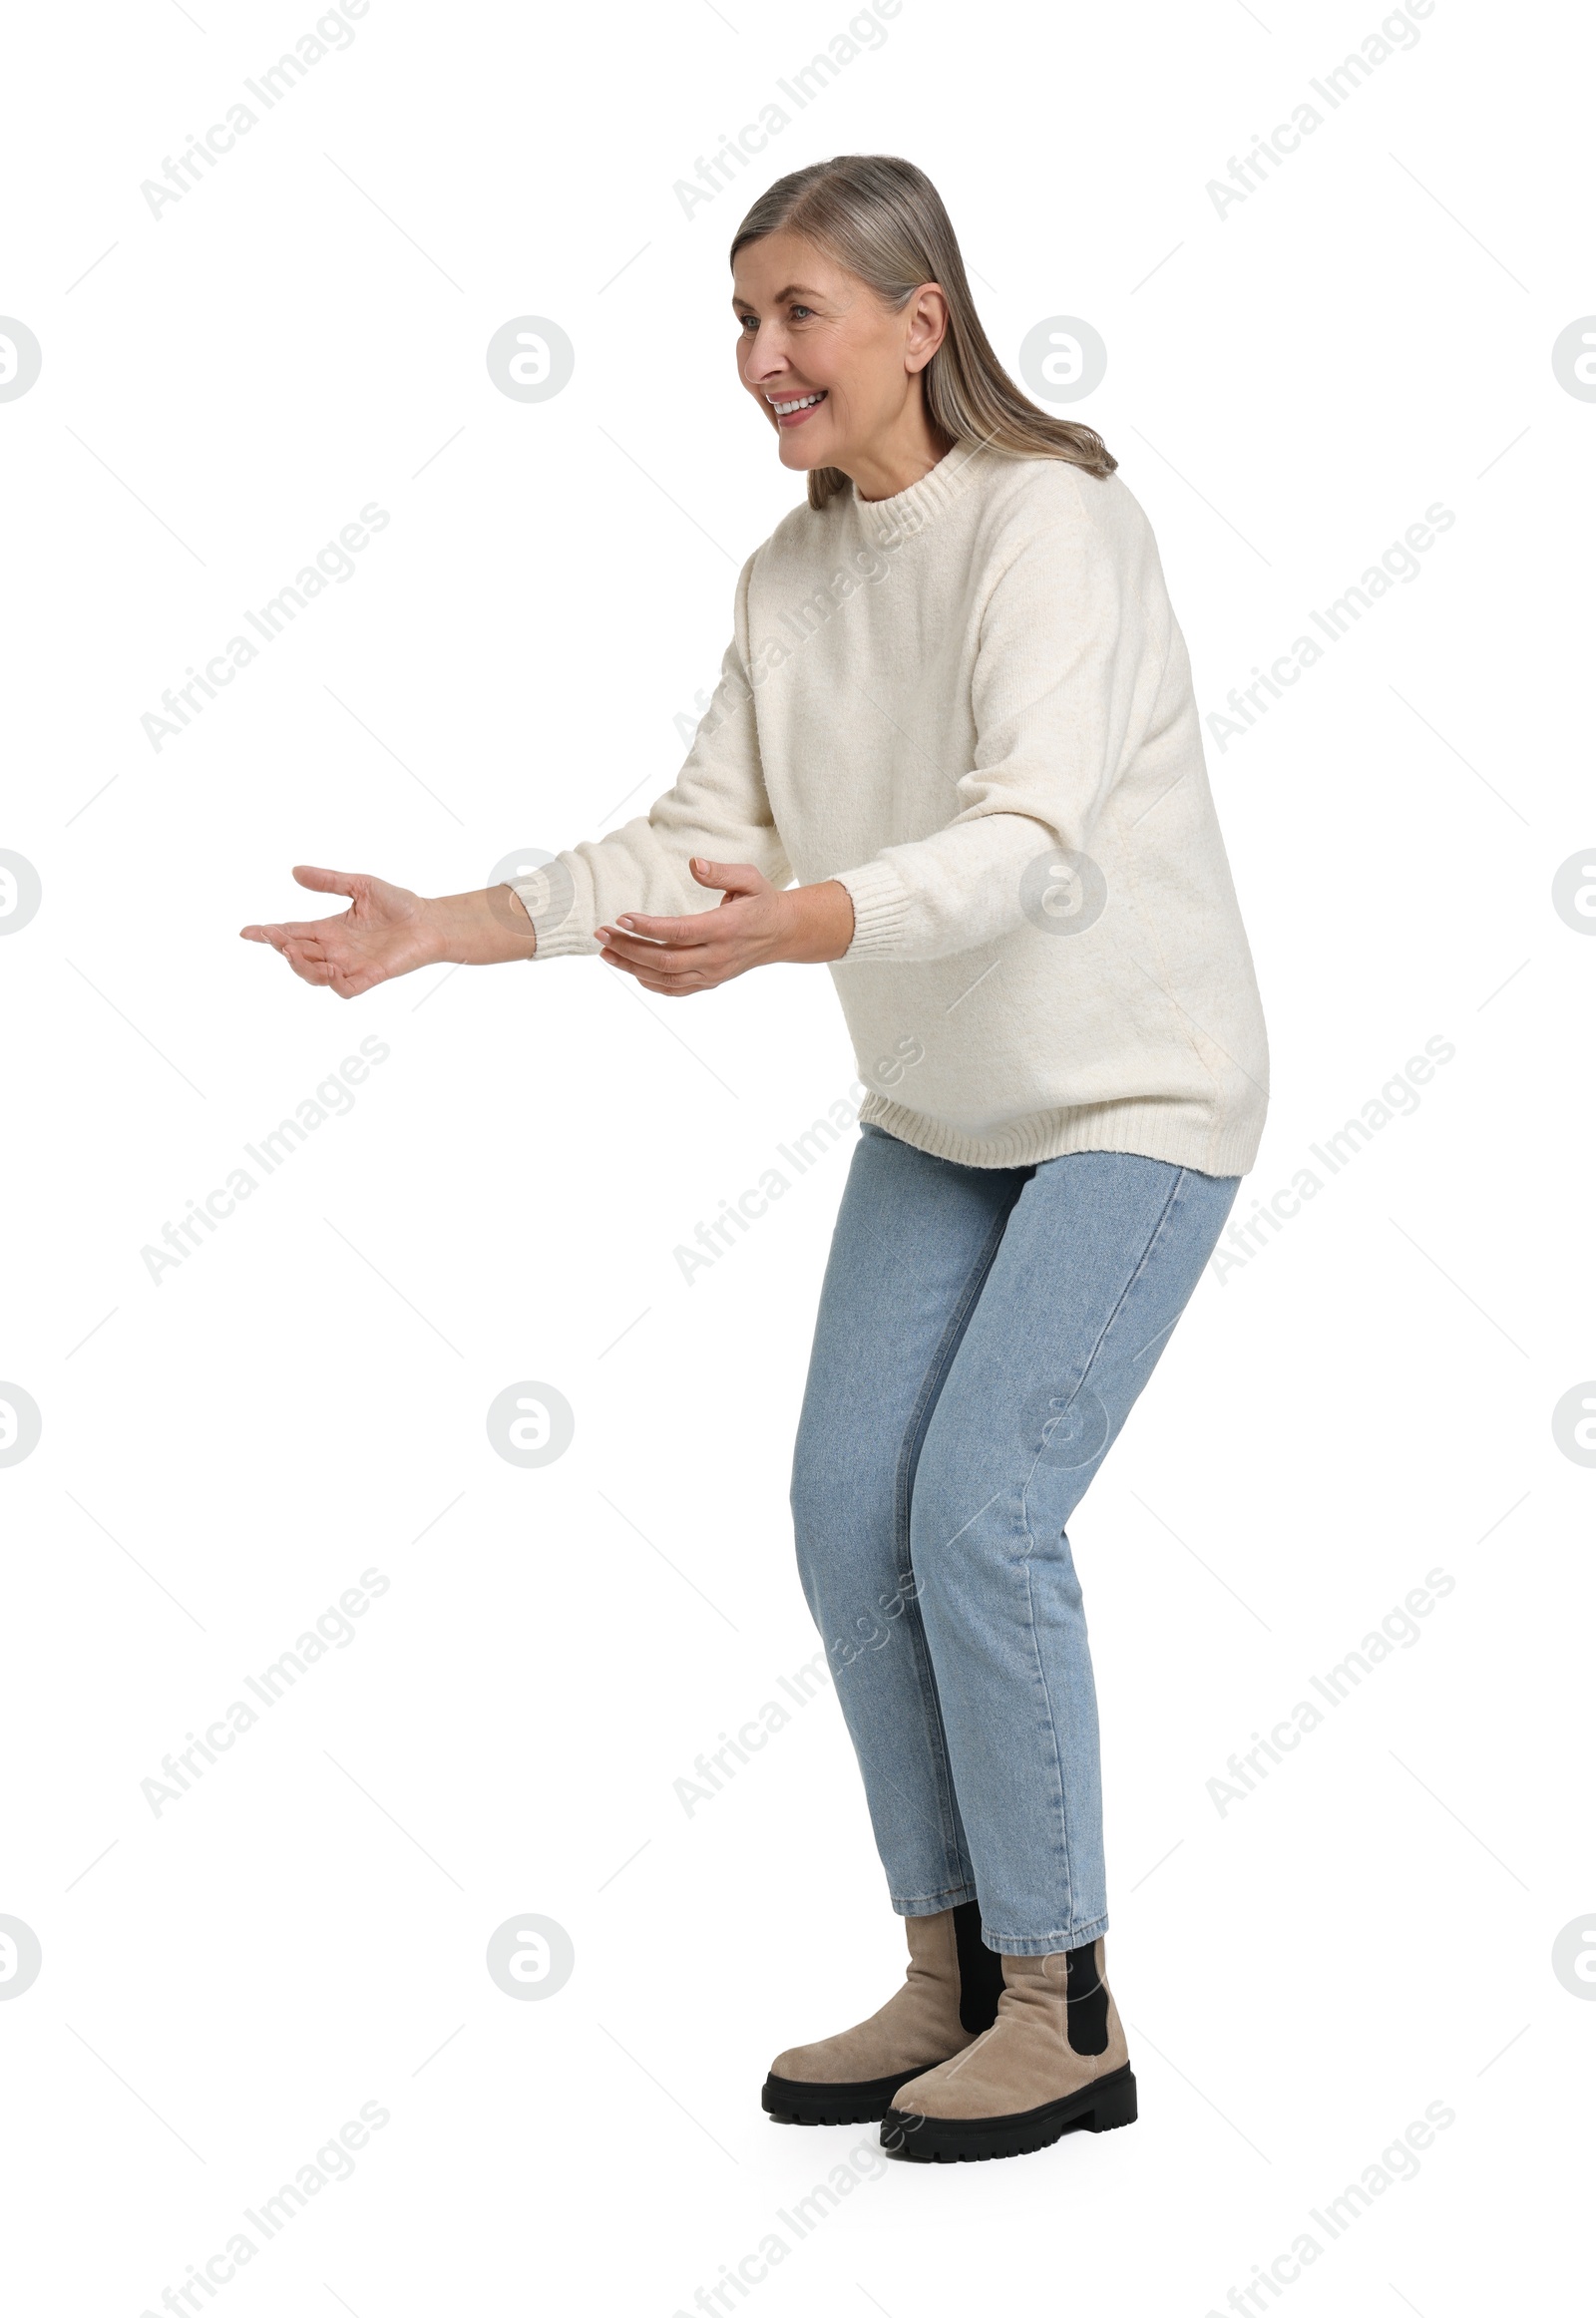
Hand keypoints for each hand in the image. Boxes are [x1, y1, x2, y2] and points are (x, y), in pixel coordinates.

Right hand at [240, 866, 534, 997]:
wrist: (430, 920)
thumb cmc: (399, 904)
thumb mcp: (359, 885)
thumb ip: (328, 881)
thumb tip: (294, 871)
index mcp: (329, 930)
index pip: (292, 933)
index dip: (268, 934)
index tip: (247, 931)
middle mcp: (336, 950)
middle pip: (297, 955)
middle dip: (281, 948)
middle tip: (274, 936)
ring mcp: (351, 966)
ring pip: (314, 976)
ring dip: (301, 967)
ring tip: (294, 952)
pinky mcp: (370, 976)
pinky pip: (345, 989)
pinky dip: (334, 983)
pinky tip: (331, 968)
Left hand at [594, 859, 852, 995]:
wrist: (782, 933)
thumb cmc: (761, 901)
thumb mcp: (749, 878)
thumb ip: (721, 872)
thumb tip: (693, 864)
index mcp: (725, 928)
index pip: (680, 932)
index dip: (648, 927)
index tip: (622, 917)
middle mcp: (717, 956)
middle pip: (665, 960)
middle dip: (629, 948)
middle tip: (602, 934)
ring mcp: (713, 973)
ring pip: (665, 978)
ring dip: (631, 967)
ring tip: (606, 951)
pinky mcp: (710, 982)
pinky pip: (675, 989)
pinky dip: (650, 982)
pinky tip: (630, 969)